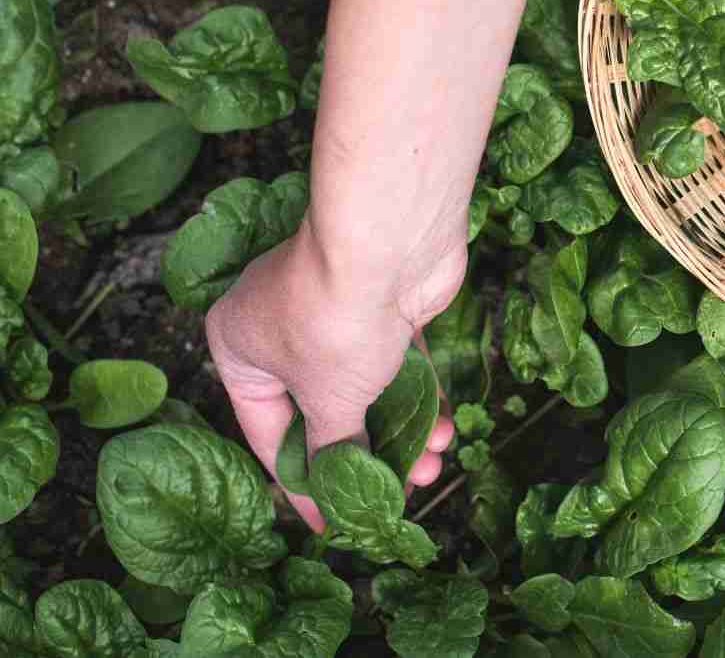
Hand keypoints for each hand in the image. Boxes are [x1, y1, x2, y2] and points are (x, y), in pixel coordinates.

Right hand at [204, 225, 465, 530]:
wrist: (390, 242)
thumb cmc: (335, 319)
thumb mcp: (328, 399)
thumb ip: (332, 444)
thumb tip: (341, 480)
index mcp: (239, 346)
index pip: (267, 432)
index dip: (301, 484)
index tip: (331, 525)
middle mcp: (280, 327)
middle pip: (323, 411)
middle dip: (365, 455)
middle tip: (398, 492)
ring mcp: (336, 312)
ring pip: (366, 389)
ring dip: (401, 430)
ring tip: (433, 466)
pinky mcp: (385, 305)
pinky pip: (398, 365)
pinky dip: (419, 397)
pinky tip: (444, 429)